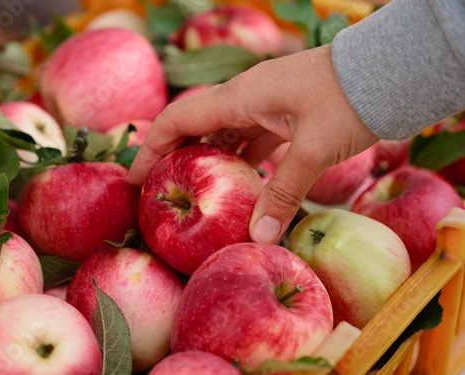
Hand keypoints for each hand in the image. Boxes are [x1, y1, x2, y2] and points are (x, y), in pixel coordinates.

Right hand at [129, 44, 379, 242]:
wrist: (389, 72)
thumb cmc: (351, 98)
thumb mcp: (315, 148)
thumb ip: (284, 192)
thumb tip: (258, 238)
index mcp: (242, 96)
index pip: (179, 119)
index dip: (151, 147)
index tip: (134, 177)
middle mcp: (248, 98)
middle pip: (196, 126)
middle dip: (175, 156)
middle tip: (161, 190)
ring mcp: (267, 105)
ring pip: (225, 134)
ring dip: (209, 161)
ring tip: (196, 193)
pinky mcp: (286, 115)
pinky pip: (252, 139)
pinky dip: (242, 161)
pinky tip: (241, 184)